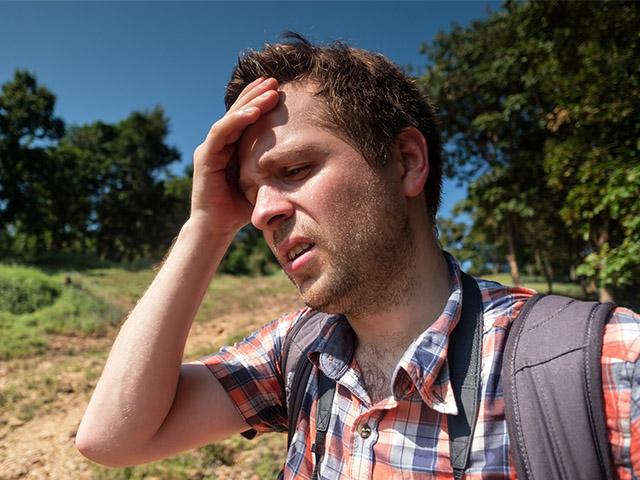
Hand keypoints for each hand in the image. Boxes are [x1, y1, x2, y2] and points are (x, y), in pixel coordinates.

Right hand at [190, 77, 279, 236]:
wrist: (217, 229)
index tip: (278, 89)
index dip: (259, 101)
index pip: (245, 118)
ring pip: (230, 118)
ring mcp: (210, 149)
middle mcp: (219, 144)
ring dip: (249, 102)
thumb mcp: (263, 184)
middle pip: (237, 112)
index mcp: (231, 148)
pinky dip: (236, 120)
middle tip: (275, 80)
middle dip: (256, 94)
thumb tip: (303, 165)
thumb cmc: (240, 209)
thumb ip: (274, 170)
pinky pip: (220, 133)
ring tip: (268, 90)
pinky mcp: (205, 158)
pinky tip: (252, 112)